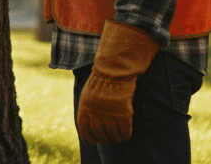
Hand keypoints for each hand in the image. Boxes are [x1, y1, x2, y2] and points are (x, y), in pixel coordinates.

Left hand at [75, 20, 161, 145]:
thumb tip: (89, 124)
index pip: (84, 130)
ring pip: (113, 135)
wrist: (114, 68)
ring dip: (116, 139)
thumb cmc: (101, 80)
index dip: (89, 138)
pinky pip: (125, 130)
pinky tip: (126, 135)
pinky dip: (126, 135)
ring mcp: (110, 113)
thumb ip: (88, 109)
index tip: (93, 142)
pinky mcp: (124, 112)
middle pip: (100, 134)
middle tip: (110, 139)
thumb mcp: (88, 93)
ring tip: (118, 138)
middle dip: (105, 139)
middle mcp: (96, 112)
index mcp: (85, 108)